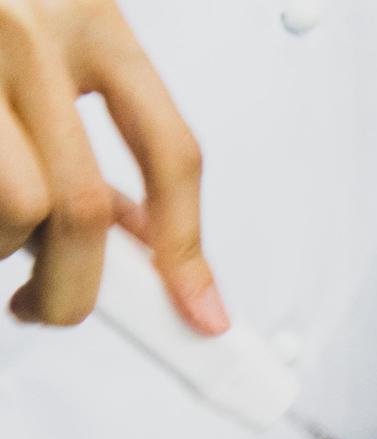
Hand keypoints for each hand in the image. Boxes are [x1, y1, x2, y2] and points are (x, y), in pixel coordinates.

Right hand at [0, 0, 224, 331]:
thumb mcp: (59, 43)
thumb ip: (96, 132)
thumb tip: (143, 241)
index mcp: (91, 18)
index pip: (171, 153)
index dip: (187, 247)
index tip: (198, 310)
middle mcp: (27, 31)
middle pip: (81, 206)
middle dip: (75, 286)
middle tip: (53, 307)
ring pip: (15, 211)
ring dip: (5, 248)